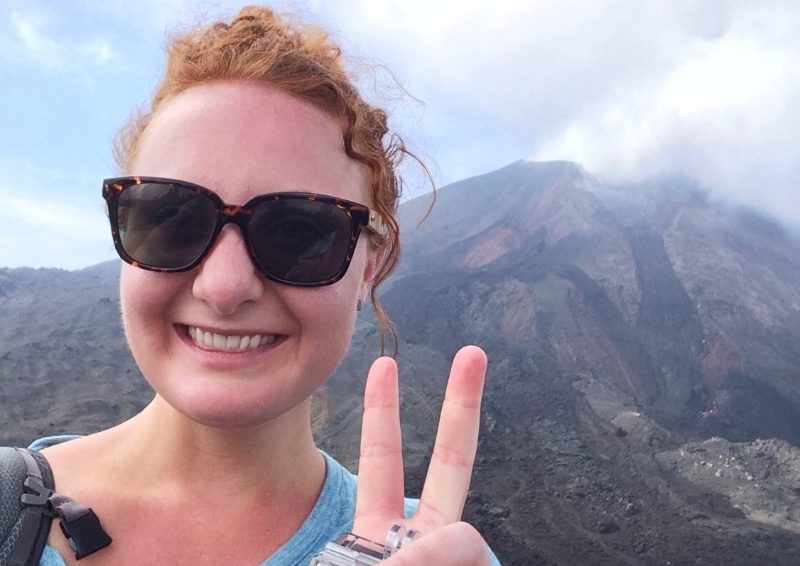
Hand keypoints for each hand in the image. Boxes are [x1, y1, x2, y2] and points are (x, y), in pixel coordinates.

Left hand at [353, 345, 490, 564]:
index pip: (383, 458)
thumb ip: (363, 554)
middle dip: (462, 405)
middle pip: (454, 460)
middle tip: (473, 352)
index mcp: (382, 527)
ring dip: (431, 557)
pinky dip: (436, 564)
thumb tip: (399, 555)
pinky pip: (469, 556)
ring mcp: (455, 558)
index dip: (382, 411)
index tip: (383, 366)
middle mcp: (426, 536)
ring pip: (465, 538)